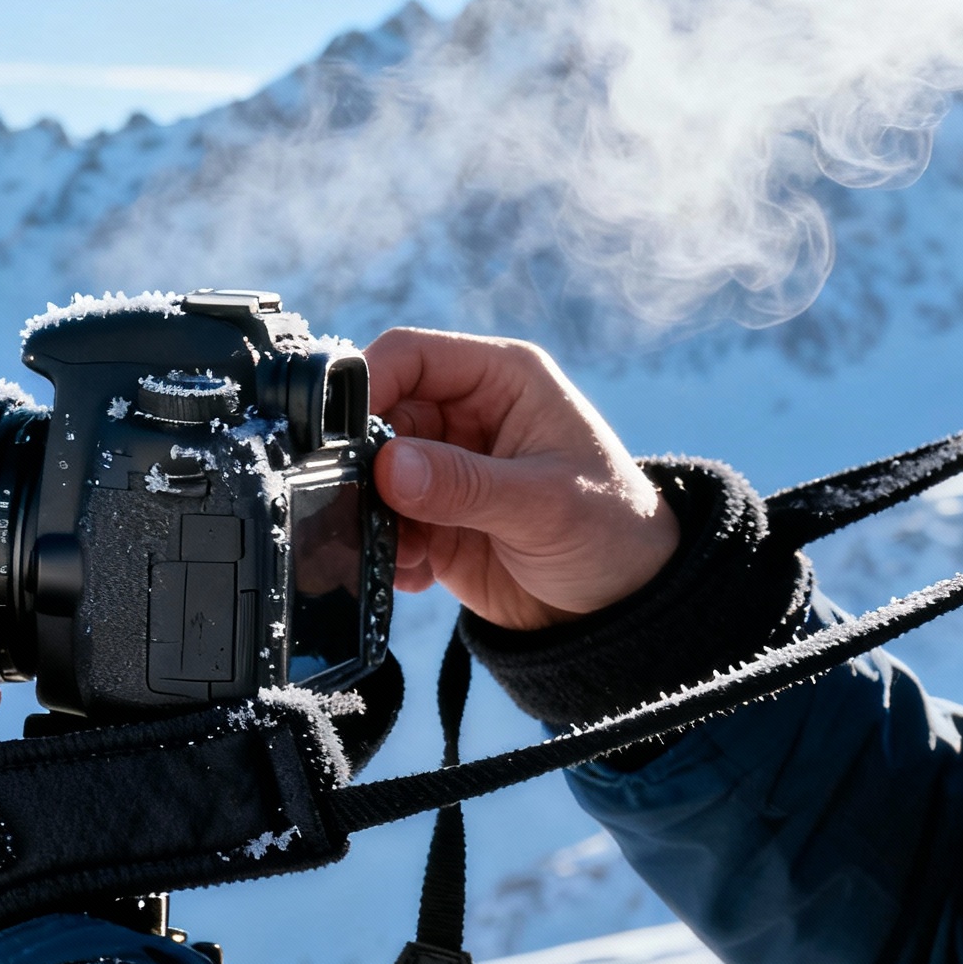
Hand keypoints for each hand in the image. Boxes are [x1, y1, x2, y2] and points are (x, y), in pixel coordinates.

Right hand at [366, 328, 677, 630]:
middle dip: (365, 465)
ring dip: (373, 514)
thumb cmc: (612, 531)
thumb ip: (465, 484)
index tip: (341, 434)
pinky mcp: (433, 519)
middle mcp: (465, 416)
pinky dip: (386, 550)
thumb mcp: (545, 503)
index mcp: (501, 380)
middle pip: (379, 417)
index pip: (410, 355)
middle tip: (369, 508)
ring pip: (371, 474)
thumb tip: (390, 468)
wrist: (621, 608)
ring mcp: (446, 469)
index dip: (369, 384)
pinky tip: (415, 575)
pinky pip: (382, 523)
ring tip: (404, 551)